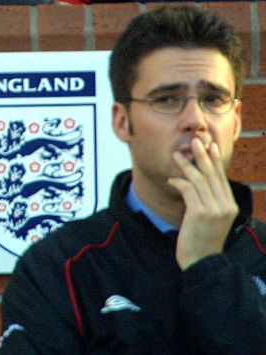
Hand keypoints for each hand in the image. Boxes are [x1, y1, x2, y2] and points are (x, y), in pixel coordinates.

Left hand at [168, 139, 237, 268]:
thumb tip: (196, 182)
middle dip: (203, 156)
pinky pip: (188, 190)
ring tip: (177, 155)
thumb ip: (208, 201)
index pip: (222, 178)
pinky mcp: (200, 213)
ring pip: (199, 180)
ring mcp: (214, 210)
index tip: (210, 146)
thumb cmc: (202, 240)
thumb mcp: (211, 218)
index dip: (215, 161)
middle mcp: (225, 206)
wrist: (202, 261)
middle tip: (195, 141)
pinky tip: (171, 180)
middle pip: (212, 175)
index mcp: (230, 206)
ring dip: (187, 166)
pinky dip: (179, 183)